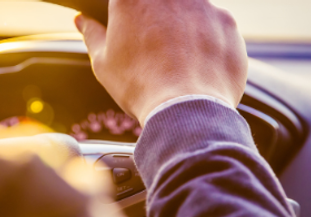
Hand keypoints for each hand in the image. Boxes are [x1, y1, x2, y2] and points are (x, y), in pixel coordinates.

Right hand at [75, 0, 247, 125]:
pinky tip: (201, 69)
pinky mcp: (227, 23)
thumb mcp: (104, 63)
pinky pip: (217, 30)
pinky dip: (211, 46)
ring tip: (181, 65)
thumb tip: (82, 22)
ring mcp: (202, 5)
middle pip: (164, 5)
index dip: (132, 19)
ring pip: (192, 14)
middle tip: (159, 51)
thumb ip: (93, 35)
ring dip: (187, 32)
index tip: (133, 32)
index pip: (130, 4)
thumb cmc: (141, 87)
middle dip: (161, 24)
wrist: (187, 112)